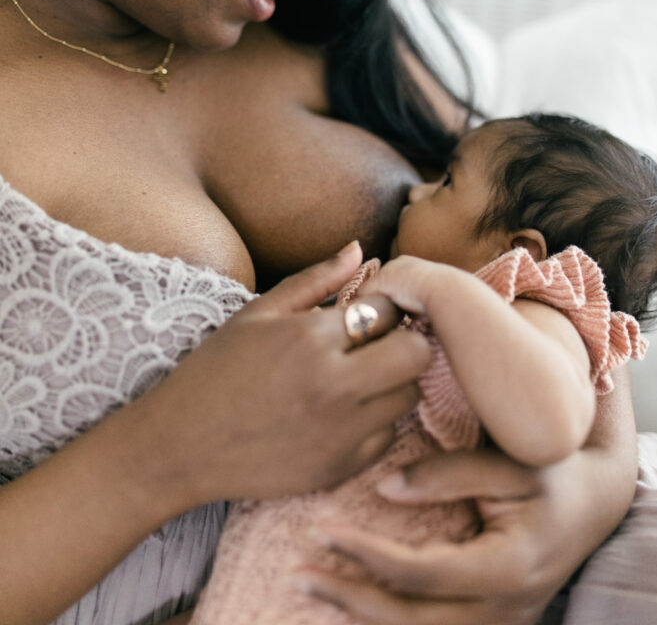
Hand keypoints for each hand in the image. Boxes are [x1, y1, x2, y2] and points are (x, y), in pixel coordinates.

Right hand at [134, 242, 429, 513]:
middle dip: (404, 343)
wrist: (179, 447)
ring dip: (392, 384)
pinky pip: (388, 437)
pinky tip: (342, 415)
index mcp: (312, 337)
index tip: (366, 317)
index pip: (389, 311)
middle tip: (375, 347)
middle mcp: (334, 385)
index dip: (383, 310)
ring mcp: (341, 432)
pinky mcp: (340, 469)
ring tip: (356, 380)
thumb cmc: (215, 371)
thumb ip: (315, 279)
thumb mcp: (258, 313)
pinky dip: (374, 424)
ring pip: (409, 397)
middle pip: (417, 354)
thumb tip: (358, 248)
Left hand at [293, 445, 624, 624]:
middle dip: (349, 597)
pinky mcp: (490, 624)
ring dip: (361, 618)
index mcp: (506, 569)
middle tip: (299, 570)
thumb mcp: (506, 463)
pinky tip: (352, 608)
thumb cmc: (549, 474)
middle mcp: (501, 610)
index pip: (420, 573)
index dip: (365, 555)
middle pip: (410, 620)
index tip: (321, 530)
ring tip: (313, 590)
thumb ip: (446, 475)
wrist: (593, 503)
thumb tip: (384, 489)